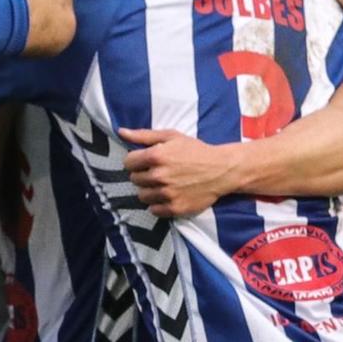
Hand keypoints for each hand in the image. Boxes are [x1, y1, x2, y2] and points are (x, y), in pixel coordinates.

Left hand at [119, 129, 238, 217]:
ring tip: (162, 184)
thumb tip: (121, 132)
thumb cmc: (195, 151)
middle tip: (157, 172)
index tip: (145, 161)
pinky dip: (158, 204)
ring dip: (149, 190)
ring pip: (142, 196)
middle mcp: (159, 176)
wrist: (221, 170)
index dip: (135, 161)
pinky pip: (154, 210)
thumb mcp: (171, 136)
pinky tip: (168, 195)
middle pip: (134, 179)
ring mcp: (167, 194)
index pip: (128, 163)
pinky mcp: (175, 208)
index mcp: (156, 156)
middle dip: (143, 175)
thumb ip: (144, 135)